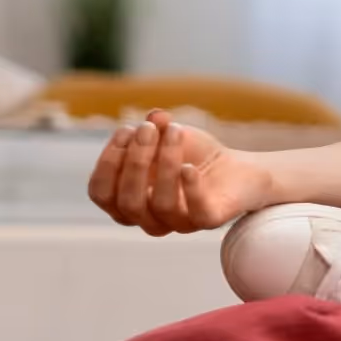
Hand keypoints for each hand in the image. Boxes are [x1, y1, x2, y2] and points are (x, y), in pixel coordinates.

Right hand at [86, 109, 274, 235]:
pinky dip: (191, 188)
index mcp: (130, 201)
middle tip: (149, 129)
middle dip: (135, 162)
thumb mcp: (169, 135)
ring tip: (176, 131)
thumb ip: (156, 127)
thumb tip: (155, 116)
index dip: (107, 163)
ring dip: (165, 164)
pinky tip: (189, 167)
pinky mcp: (209, 220)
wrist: (239, 168)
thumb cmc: (194, 154)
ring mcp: (180, 223)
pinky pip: (197, 214)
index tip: (126, 130)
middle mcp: (150, 218)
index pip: (101, 194)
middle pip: (128, 202)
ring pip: (161, 204)